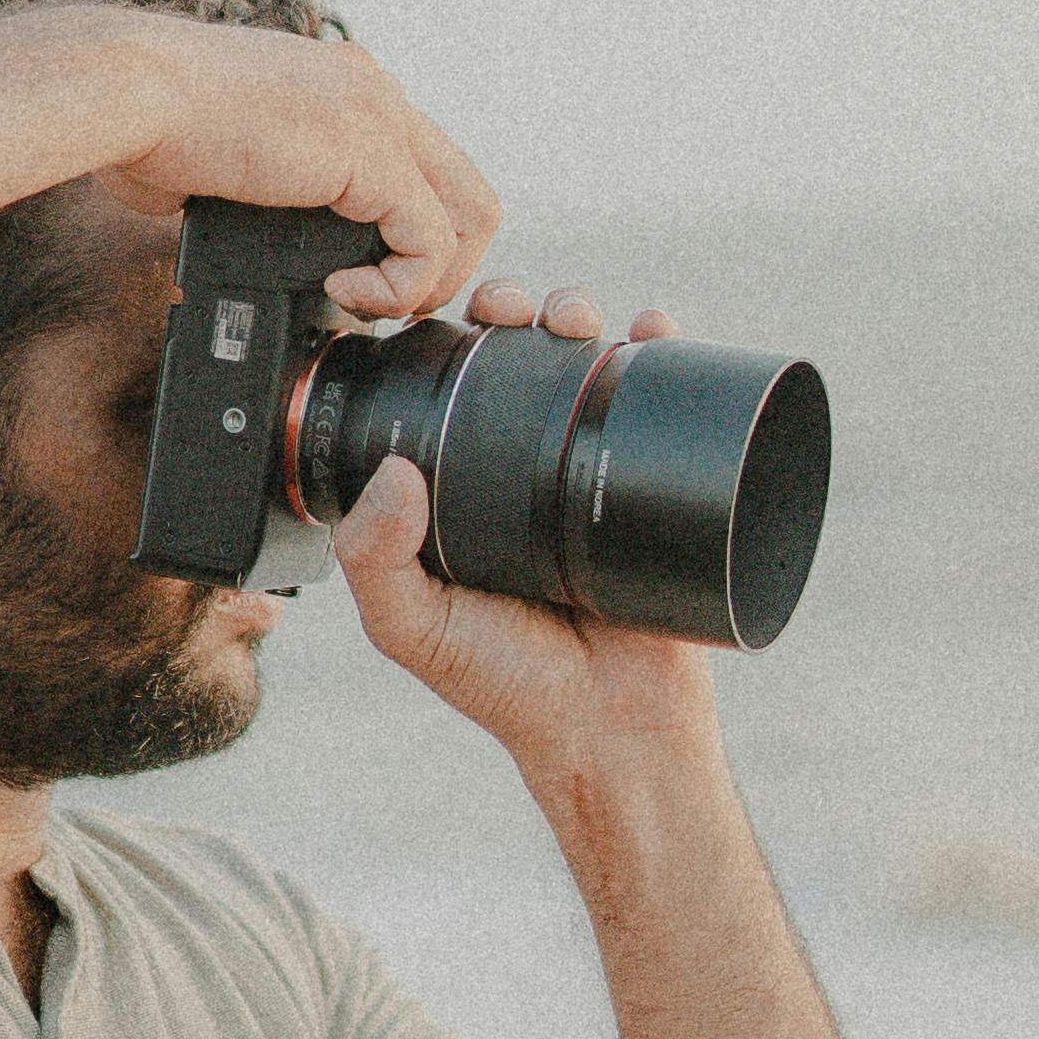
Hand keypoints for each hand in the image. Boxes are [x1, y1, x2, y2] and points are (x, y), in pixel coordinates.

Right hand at [85, 24, 498, 327]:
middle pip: (464, 187)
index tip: (364, 276)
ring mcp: (380, 118)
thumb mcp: (217, 157)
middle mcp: (373, 92)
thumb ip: (245, 187)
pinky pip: (428, 241)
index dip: (408, 232)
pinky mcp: (372, 156)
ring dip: (430, 278)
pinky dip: (397, 286)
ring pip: (471, 214)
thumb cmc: (143, 122)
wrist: (128, 91)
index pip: (419, 161)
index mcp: (341, 87)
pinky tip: (344, 292)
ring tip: (368, 304)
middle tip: (385, 303)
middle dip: (440, 262)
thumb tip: (215, 226)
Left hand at [332, 288, 726, 795]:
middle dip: (515, 309)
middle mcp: (518, 470)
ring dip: (581, 316)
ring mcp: (589, 472)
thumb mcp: (415, 627)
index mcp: (454, 491)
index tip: (445, 317)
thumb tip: (393, 471)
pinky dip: (661, 352)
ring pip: (582, 366)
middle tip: (516, 310)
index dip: (441, 343)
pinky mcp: (655, 483)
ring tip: (581, 318)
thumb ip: (377, 560)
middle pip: (515, 360)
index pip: (443, 392)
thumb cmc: (509, 687)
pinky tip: (655, 328)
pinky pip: (660, 400)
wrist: (616, 728)